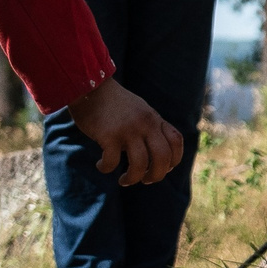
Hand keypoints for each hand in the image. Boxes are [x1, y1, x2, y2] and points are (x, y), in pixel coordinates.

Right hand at [65, 76, 184, 185]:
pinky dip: (106, 168)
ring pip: (139, 164)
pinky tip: (101, 165)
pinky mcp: (109, 135)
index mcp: (154, 119)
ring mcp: (128, 130)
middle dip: (156, 175)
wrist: (90, 86)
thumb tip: (155, 155)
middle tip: (146, 180)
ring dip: (133, 178)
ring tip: (124, 181)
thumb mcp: (140, 110)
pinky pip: (112, 162)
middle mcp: (145, 124)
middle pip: (162, 157)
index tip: (164, 168)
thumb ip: (150, 127)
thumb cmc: (114, 103)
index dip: (174, 160)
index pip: (176, 141)